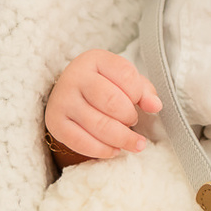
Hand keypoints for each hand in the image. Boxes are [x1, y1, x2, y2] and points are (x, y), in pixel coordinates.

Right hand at [44, 50, 162, 161]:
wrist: (69, 95)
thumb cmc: (103, 86)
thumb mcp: (123, 80)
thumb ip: (143, 90)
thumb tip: (155, 106)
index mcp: (94, 59)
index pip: (126, 75)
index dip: (138, 94)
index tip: (138, 103)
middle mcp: (75, 76)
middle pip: (112, 102)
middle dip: (130, 117)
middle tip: (132, 122)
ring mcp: (62, 100)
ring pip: (100, 125)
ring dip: (123, 138)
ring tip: (134, 142)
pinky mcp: (55, 123)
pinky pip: (83, 143)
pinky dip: (104, 150)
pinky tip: (115, 150)